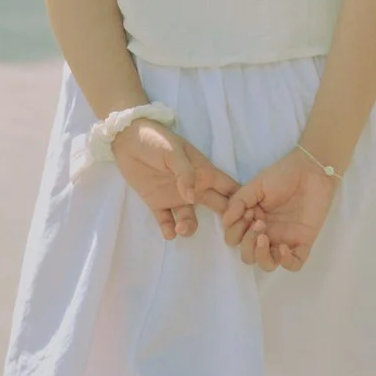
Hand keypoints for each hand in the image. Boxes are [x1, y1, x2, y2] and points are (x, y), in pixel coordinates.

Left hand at [113, 120, 238, 241]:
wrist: (126, 139)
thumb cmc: (156, 139)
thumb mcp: (174, 151)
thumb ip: (185, 174)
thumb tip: (192, 198)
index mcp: (204, 173)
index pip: (229, 188)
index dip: (240, 202)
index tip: (248, 218)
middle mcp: (194, 188)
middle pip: (216, 207)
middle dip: (224, 222)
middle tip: (227, 237)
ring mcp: (175, 196)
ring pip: (190, 218)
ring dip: (189, 227)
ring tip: (180, 229)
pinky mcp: (157, 202)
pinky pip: (166, 220)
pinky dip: (168, 229)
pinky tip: (168, 232)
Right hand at [222, 149, 337, 273]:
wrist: (312, 169)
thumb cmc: (283, 174)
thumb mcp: (256, 184)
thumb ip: (238, 201)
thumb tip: (225, 221)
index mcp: (252, 220)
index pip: (235, 239)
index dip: (236, 232)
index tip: (247, 213)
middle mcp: (266, 233)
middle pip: (248, 256)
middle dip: (247, 244)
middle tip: (258, 223)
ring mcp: (284, 239)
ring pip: (268, 264)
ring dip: (261, 256)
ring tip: (264, 238)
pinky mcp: (303, 242)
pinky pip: (294, 264)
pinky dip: (286, 262)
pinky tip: (284, 247)